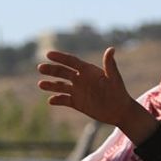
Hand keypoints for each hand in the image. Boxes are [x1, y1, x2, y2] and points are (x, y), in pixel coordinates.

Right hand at [37, 47, 157, 141]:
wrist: (120, 111)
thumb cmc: (119, 92)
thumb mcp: (114, 78)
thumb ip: (110, 64)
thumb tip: (111, 49)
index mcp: (88, 71)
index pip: (71, 61)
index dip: (60, 57)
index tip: (49, 54)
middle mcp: (80, 79)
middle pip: (63, 72)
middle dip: (51, 70)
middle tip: (40, 68)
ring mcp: (78, 91)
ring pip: (60, 86)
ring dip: (50, 85)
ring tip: (41, 85)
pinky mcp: (77, 103)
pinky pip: (64, 100)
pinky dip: (57, 100)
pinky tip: (51, 101)